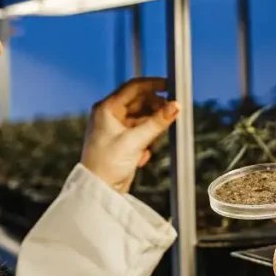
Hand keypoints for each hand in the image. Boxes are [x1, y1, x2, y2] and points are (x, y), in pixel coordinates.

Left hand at [81, 77, 179, 193]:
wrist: (100, 190)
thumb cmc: (107, 165)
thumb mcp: (135, 141)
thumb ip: (157, 122)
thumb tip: (175, 106)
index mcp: (107, 108)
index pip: (133, 87)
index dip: (154, 84)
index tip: (170, 86)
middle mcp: (110, 115)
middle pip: (140, 102)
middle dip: (156, 109)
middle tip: (171, 114)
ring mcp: (116, 128)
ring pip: (142, 117)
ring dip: (152, 127)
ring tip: (155, 140)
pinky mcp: (123, 141)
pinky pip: (141, 131)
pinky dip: (147, 139)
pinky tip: (144, 153)